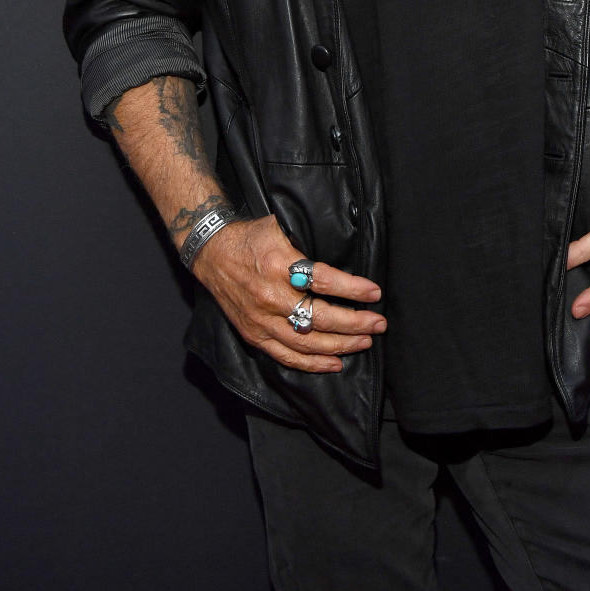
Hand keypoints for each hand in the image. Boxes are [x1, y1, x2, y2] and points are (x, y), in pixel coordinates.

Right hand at [191, 214, 385, 372]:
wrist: (211, 253)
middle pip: (319, 317)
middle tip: (379, 323)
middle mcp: (270, 296)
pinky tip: (336, 362)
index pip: (322, 281)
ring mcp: (261, 320)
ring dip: (341, 345)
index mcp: (279, 265)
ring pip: (307, 341)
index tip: (374, 293)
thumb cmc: (250, 238)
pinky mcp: (254, 335)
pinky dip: (313, 363)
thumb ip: (306, 245)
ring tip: (365, 341)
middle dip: (354, 323)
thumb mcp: (278, 227)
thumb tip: (341, 254)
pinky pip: (287, 356)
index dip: (351, 289)